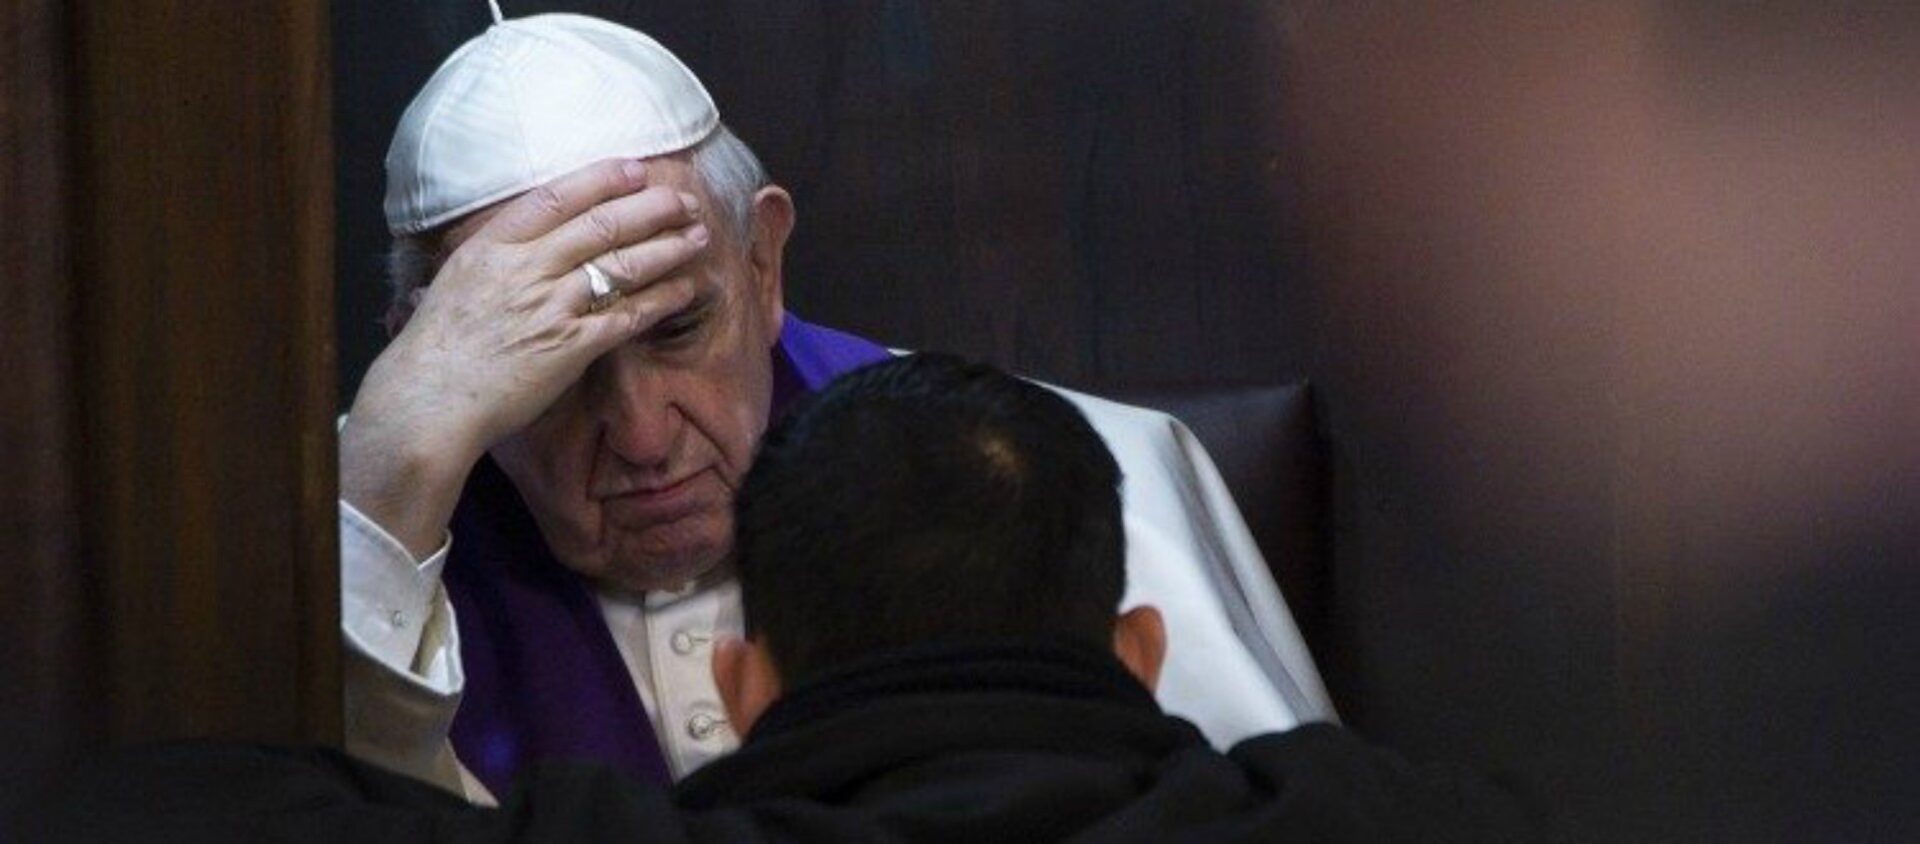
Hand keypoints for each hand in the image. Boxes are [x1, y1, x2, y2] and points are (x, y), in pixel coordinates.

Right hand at [341, 158, 709, 558]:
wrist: (428, 400)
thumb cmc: (436, 347)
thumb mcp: (455, 281)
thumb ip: (495, 256)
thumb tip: (523, 238)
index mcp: (493, 246)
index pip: (557, 197)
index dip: (602, 179)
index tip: (636, 169)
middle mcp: (525, 268)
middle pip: (601, 225)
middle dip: (651, 208)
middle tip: (685, 200)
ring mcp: (549, 306)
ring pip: (621, 265)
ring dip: (667, 247)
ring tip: (698, 236)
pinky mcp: (569, 347)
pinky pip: (627, 315)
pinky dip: (662, 299)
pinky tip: (686, 288)